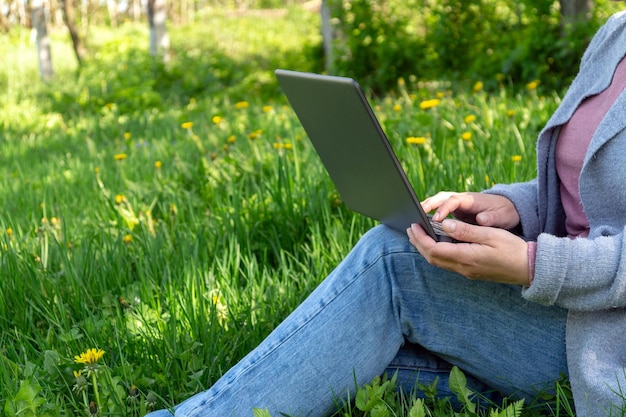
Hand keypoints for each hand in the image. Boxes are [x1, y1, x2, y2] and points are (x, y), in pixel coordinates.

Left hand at [407, 220, 529, 285]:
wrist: (530, 268)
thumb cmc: (513, 249)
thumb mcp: (490, 235)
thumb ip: (466, 231)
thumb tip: (444, 226)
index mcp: (466, 257)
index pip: (433, 249)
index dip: (420, 238)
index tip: (414, 225)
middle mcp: (463, 267)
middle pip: (432, 257)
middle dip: (418, 242)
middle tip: (410, 228)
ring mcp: (466, 271)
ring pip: (438, 261)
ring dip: (426, 248)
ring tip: (419, 234)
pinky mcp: (471, 271)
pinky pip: (447, 263)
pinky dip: (437, 252)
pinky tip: (437, 243)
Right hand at [421, 192, 519, 229]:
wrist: (508, 208)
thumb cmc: (505, 212)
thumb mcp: (502, 216)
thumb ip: (491, 218)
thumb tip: (480, 219)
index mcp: (471, 200)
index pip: (453, 201)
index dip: (443, 209)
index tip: (436, 219)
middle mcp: (461, 199)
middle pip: (440, 198)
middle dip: (427, 205)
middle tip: (416, 215)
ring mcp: (457, 205)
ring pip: (437, 203)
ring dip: (426, 209)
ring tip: (415, 220)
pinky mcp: (455, 211)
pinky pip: (439, 211)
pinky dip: (429, 215)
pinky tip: (423, 227)